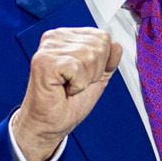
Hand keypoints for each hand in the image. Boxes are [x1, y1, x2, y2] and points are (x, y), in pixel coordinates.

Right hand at [13, 25, 123, 160]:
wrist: (49, 124)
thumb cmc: (67, 102)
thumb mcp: (96, 77)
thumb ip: (108, 59)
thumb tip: (116, 46)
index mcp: (67, 36)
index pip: (103, 37)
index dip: (102, 63)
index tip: (83, 75)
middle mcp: (56, 37)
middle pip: (99, 46)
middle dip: (94, 71)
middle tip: (74, 82)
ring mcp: (48, 48)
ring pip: (90, 56)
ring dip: (85, 80)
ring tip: (68, 86)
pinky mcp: (45, 61)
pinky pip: (78, 69)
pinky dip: (77, 85)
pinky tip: (63, 89)